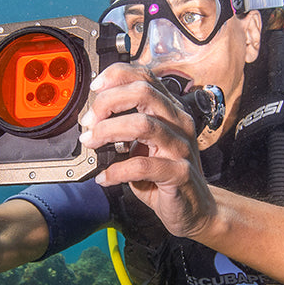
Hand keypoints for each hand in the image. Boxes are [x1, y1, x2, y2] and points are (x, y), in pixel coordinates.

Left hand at [78, 64, 216, 238]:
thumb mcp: (146, 145)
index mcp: (171, 110)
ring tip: (92, 143)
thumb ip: (127, 127)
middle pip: (143, 93)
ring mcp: (181, 147)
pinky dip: (117, 171)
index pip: (146, 77)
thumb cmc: (166, 176)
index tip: (94, 88)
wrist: (195, 208)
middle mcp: (179, 123)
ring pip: (143, 124)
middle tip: (89, 122)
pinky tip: (105, 177)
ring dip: (108, 131)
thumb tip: (92, 119)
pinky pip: (142, 166)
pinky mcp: (180, 173)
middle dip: (108, 102)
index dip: (116, 76)